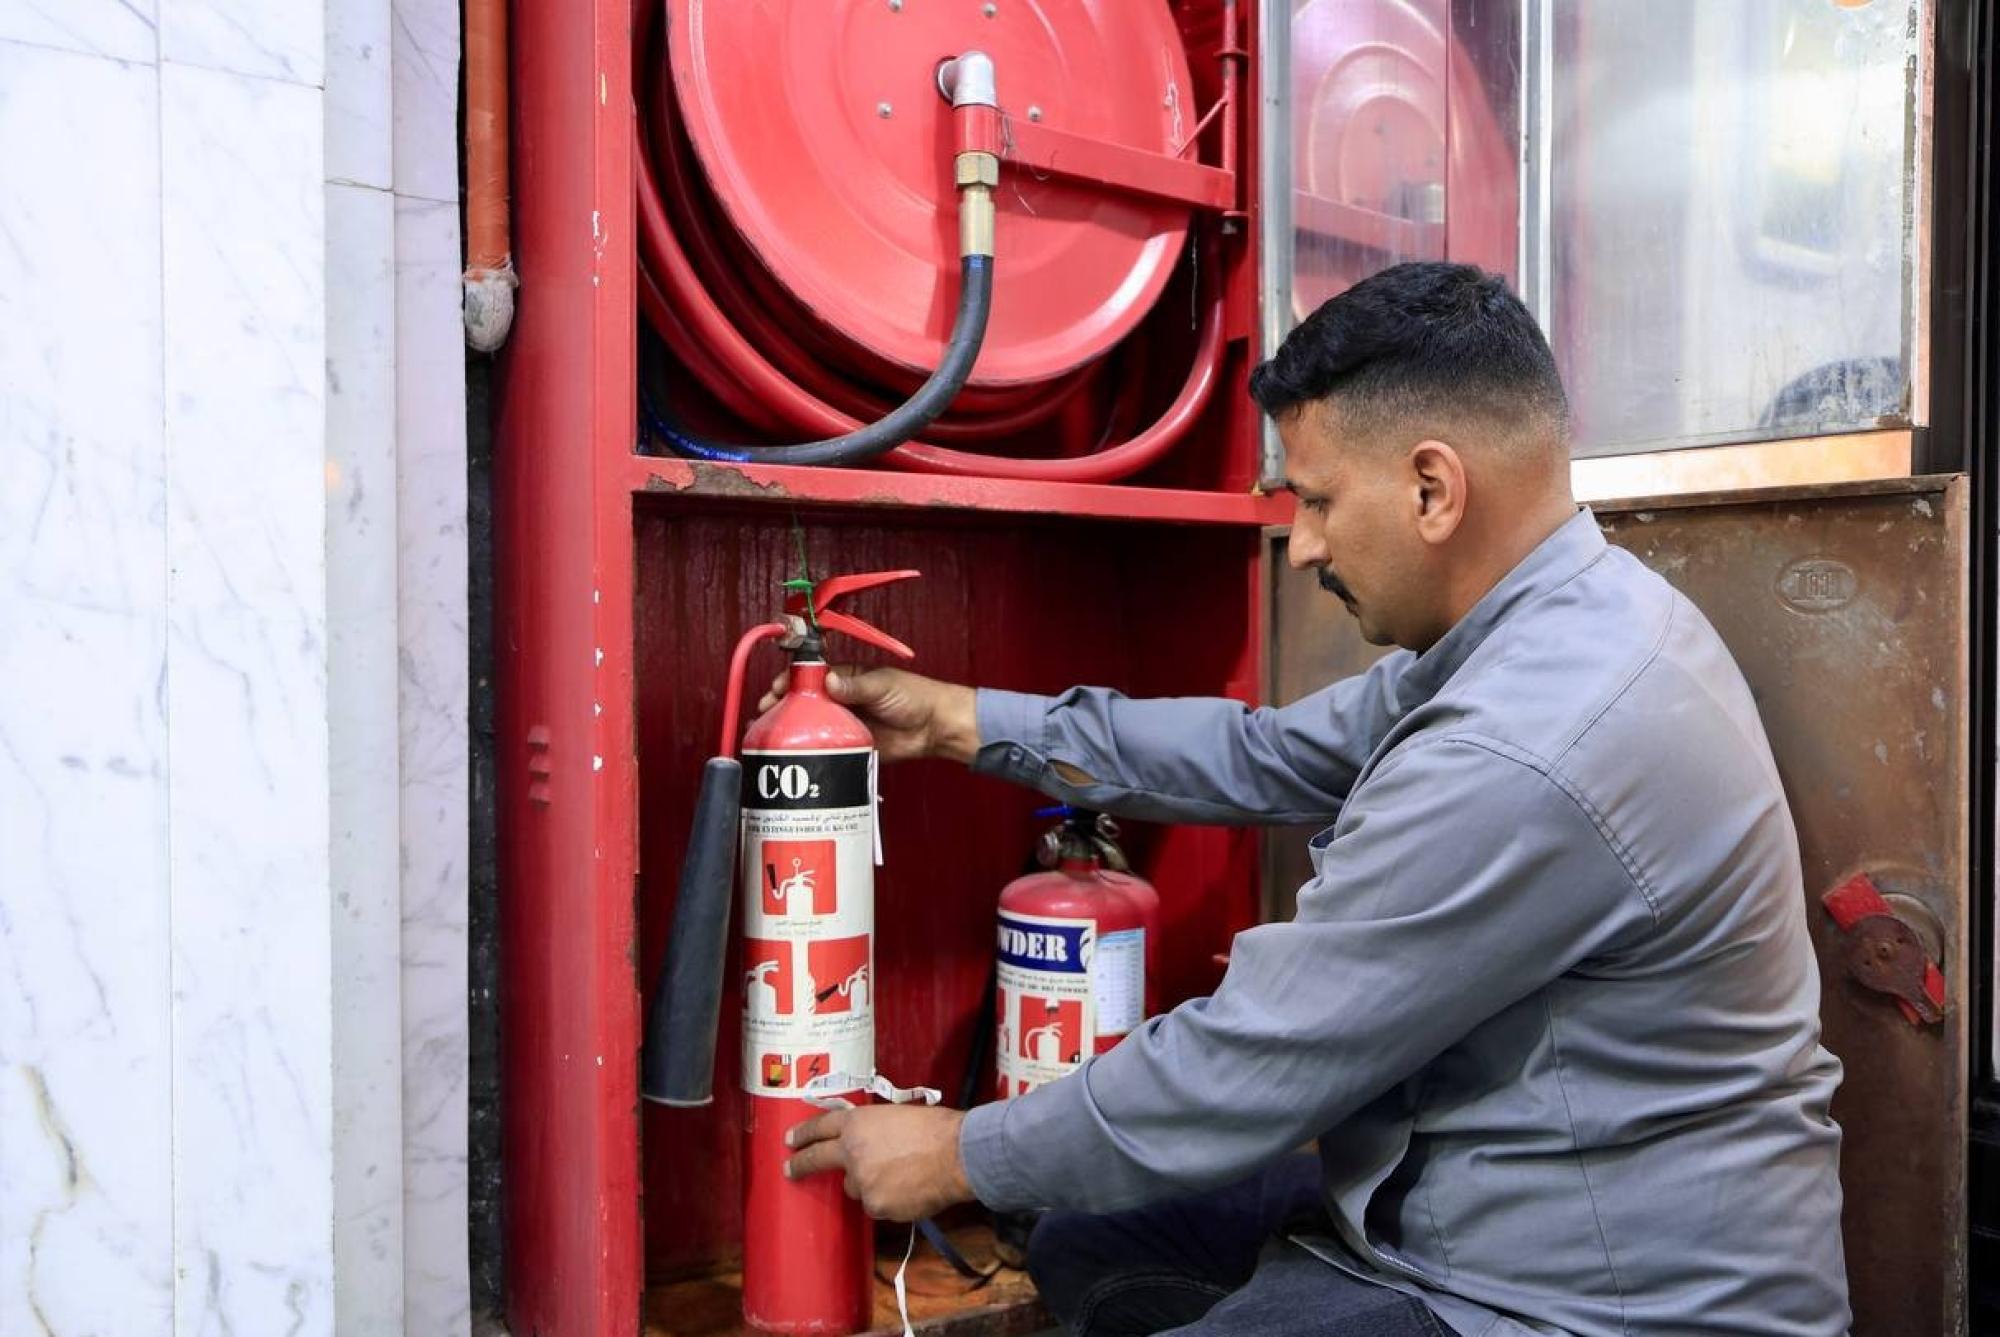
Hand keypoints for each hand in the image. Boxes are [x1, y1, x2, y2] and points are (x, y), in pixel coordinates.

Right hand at [759, 666, 979, 763]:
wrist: (935, 727)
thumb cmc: (914, 696)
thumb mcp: (882, 684)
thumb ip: (855, 686)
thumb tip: (828, 681)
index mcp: (844, 679)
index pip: (810, 677)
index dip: (790, 682)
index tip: (775, 689)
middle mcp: (839, 701)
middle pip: (803, 703)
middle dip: (782, 708)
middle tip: (764, 716)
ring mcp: (842, 725)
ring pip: (810, 727)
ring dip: (789, 731)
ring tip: (767, 737)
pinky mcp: (849, 747)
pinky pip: (825, 749)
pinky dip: (808, 752)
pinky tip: (791, 755)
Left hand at [783, 1105, 974, 1221]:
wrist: (956, 1155)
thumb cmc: (934, 1129)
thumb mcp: (896, 1115)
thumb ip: (872, 1129)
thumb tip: (865, 1143)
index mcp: (857, 1124)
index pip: (821, 1127)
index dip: (804, 1133)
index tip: (791, 1140)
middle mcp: (851, 1152)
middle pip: (817, 1158)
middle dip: (800, 1164)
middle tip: (790, 1169)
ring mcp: (861, 1182)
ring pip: (855, 1186)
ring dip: (868, 1182)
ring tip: (899, 1175)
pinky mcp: (876, 1206)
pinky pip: (876, 1204)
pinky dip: (887, 1199)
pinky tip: (909, 1189)